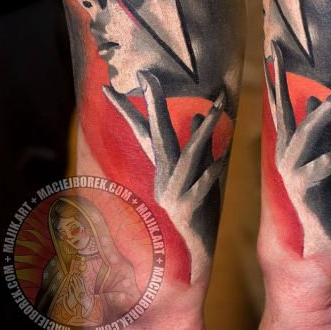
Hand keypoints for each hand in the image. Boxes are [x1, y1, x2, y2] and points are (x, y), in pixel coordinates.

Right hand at [103, 72, 227, 281]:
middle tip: (148, 77)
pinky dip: (212, 169)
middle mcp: (162, 175)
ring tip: (217, 105)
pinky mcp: (191, 207)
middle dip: (154, 104)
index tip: (106, 87)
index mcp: (160, 166)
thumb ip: (197, 144)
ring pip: (188, 153)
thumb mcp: (195, 171)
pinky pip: (204, 183)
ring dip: (204, 129)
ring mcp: (174, 191)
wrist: (191, 252)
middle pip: (155, 134)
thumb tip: (198, 112)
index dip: (123, 109)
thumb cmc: (193, 204)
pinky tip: (224, 156)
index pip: (139, 131)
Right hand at [266, 42, 330, 254]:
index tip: (276, 47)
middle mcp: (284, 158)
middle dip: (283, 82)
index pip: (278, 106)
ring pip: (305, 136)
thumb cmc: (327, 201)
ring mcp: (293, 177)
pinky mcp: (308, 195)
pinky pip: (329, 168)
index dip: (277, 77)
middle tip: (290, 51)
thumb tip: (317, 93)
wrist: (317, 261)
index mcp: (287, 147)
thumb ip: (320, 127)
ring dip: (326, 112)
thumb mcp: (322, 156)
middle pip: (281, 114)